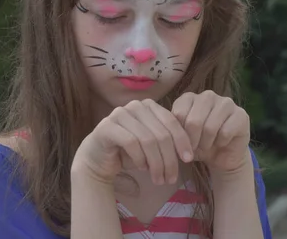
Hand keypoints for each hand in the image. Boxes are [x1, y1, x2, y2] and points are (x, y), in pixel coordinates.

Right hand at [72, 100, 193, 185]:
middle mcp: (135, 106)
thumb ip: (167, 141)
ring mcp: (119, 114)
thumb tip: (188, 153)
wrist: (98, 157)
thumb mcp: (153, 144)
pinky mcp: (107, 126)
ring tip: (159, 179)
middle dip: (169, 159)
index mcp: (149, 106)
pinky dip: (140, 158)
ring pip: (148, 140)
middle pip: (161, 133)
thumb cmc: (129, 151)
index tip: (188, 160)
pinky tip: (142, 168)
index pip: (171, 121)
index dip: (182, 141)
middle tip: (171, 179)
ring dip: (156, 164)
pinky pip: (131, 142)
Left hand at [171, 91, 250, 173]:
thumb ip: (173, 130)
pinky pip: (226, 132)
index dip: (179, 134)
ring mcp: (226, 103)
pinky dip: (220, 143)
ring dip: (206, 143)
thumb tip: (167, 132)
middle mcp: (207, 95)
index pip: (178, 114)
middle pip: (194, 120)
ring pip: (210, 127)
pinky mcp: (241, 114)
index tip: (181, 144)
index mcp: (189, 97)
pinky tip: (221, 143)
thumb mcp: (180, 136)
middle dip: (192, 141)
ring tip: (206, 146)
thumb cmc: (197, 144)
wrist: (221, 156)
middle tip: (194, 149)